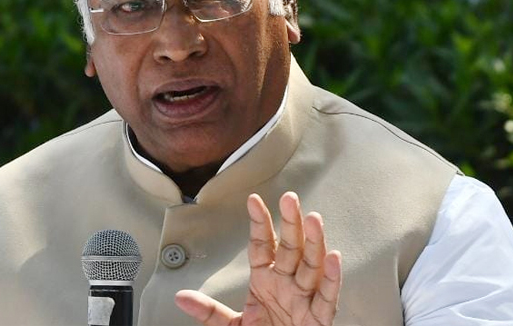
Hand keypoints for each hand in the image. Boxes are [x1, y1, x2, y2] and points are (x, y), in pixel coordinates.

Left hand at [175, 192, 341, 325]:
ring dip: (314, 242)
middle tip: (290, 198)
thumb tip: (180, 297)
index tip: (253, 200)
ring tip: (313, 219)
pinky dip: (331, 279)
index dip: (259, 224)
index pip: (263, 247)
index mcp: (265, 281)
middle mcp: (287, 285)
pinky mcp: (318, 321)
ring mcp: (303, 301)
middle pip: (291, 249)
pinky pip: (326, 298)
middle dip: (291, 224)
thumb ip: (209, 311)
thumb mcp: (231, 325)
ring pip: (311, 267)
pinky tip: (333, 258)